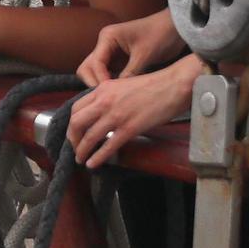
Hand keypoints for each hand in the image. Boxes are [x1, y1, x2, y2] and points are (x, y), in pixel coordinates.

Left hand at [67, 58, 197, 167]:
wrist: (176, 84)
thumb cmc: (155, 84)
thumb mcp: (123, 85)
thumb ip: (109, 97)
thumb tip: (102, 112)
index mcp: (102, 89)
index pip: (76, 108)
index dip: (72, 124)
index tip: (75, 133)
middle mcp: (105, 101)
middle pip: (76, 123)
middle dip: (72, 138)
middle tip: (75, 147)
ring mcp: (116, 115)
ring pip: (89, 137)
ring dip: (82, 151)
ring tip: (81, 159)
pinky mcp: (130, 128)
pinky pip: (108, 145)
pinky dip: (98, 157)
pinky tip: (94, 163)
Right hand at [76, 10, 185, 87]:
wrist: (176, 27)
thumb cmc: (161, 35)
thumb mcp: (145, 56)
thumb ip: (129, 74)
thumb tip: (118, 94)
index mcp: (108, 37)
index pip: (95, 63)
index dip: (100, 79)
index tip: (109, 92)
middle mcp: (104, 43)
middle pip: (87, 67)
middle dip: (93, 82)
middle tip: (107, 96)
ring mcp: (109, 51)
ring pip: (94, 71)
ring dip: (100, 83)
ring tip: (112, 95)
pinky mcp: (117, 59)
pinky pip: (106, 73)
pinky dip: (109, 82)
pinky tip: (118, 91)